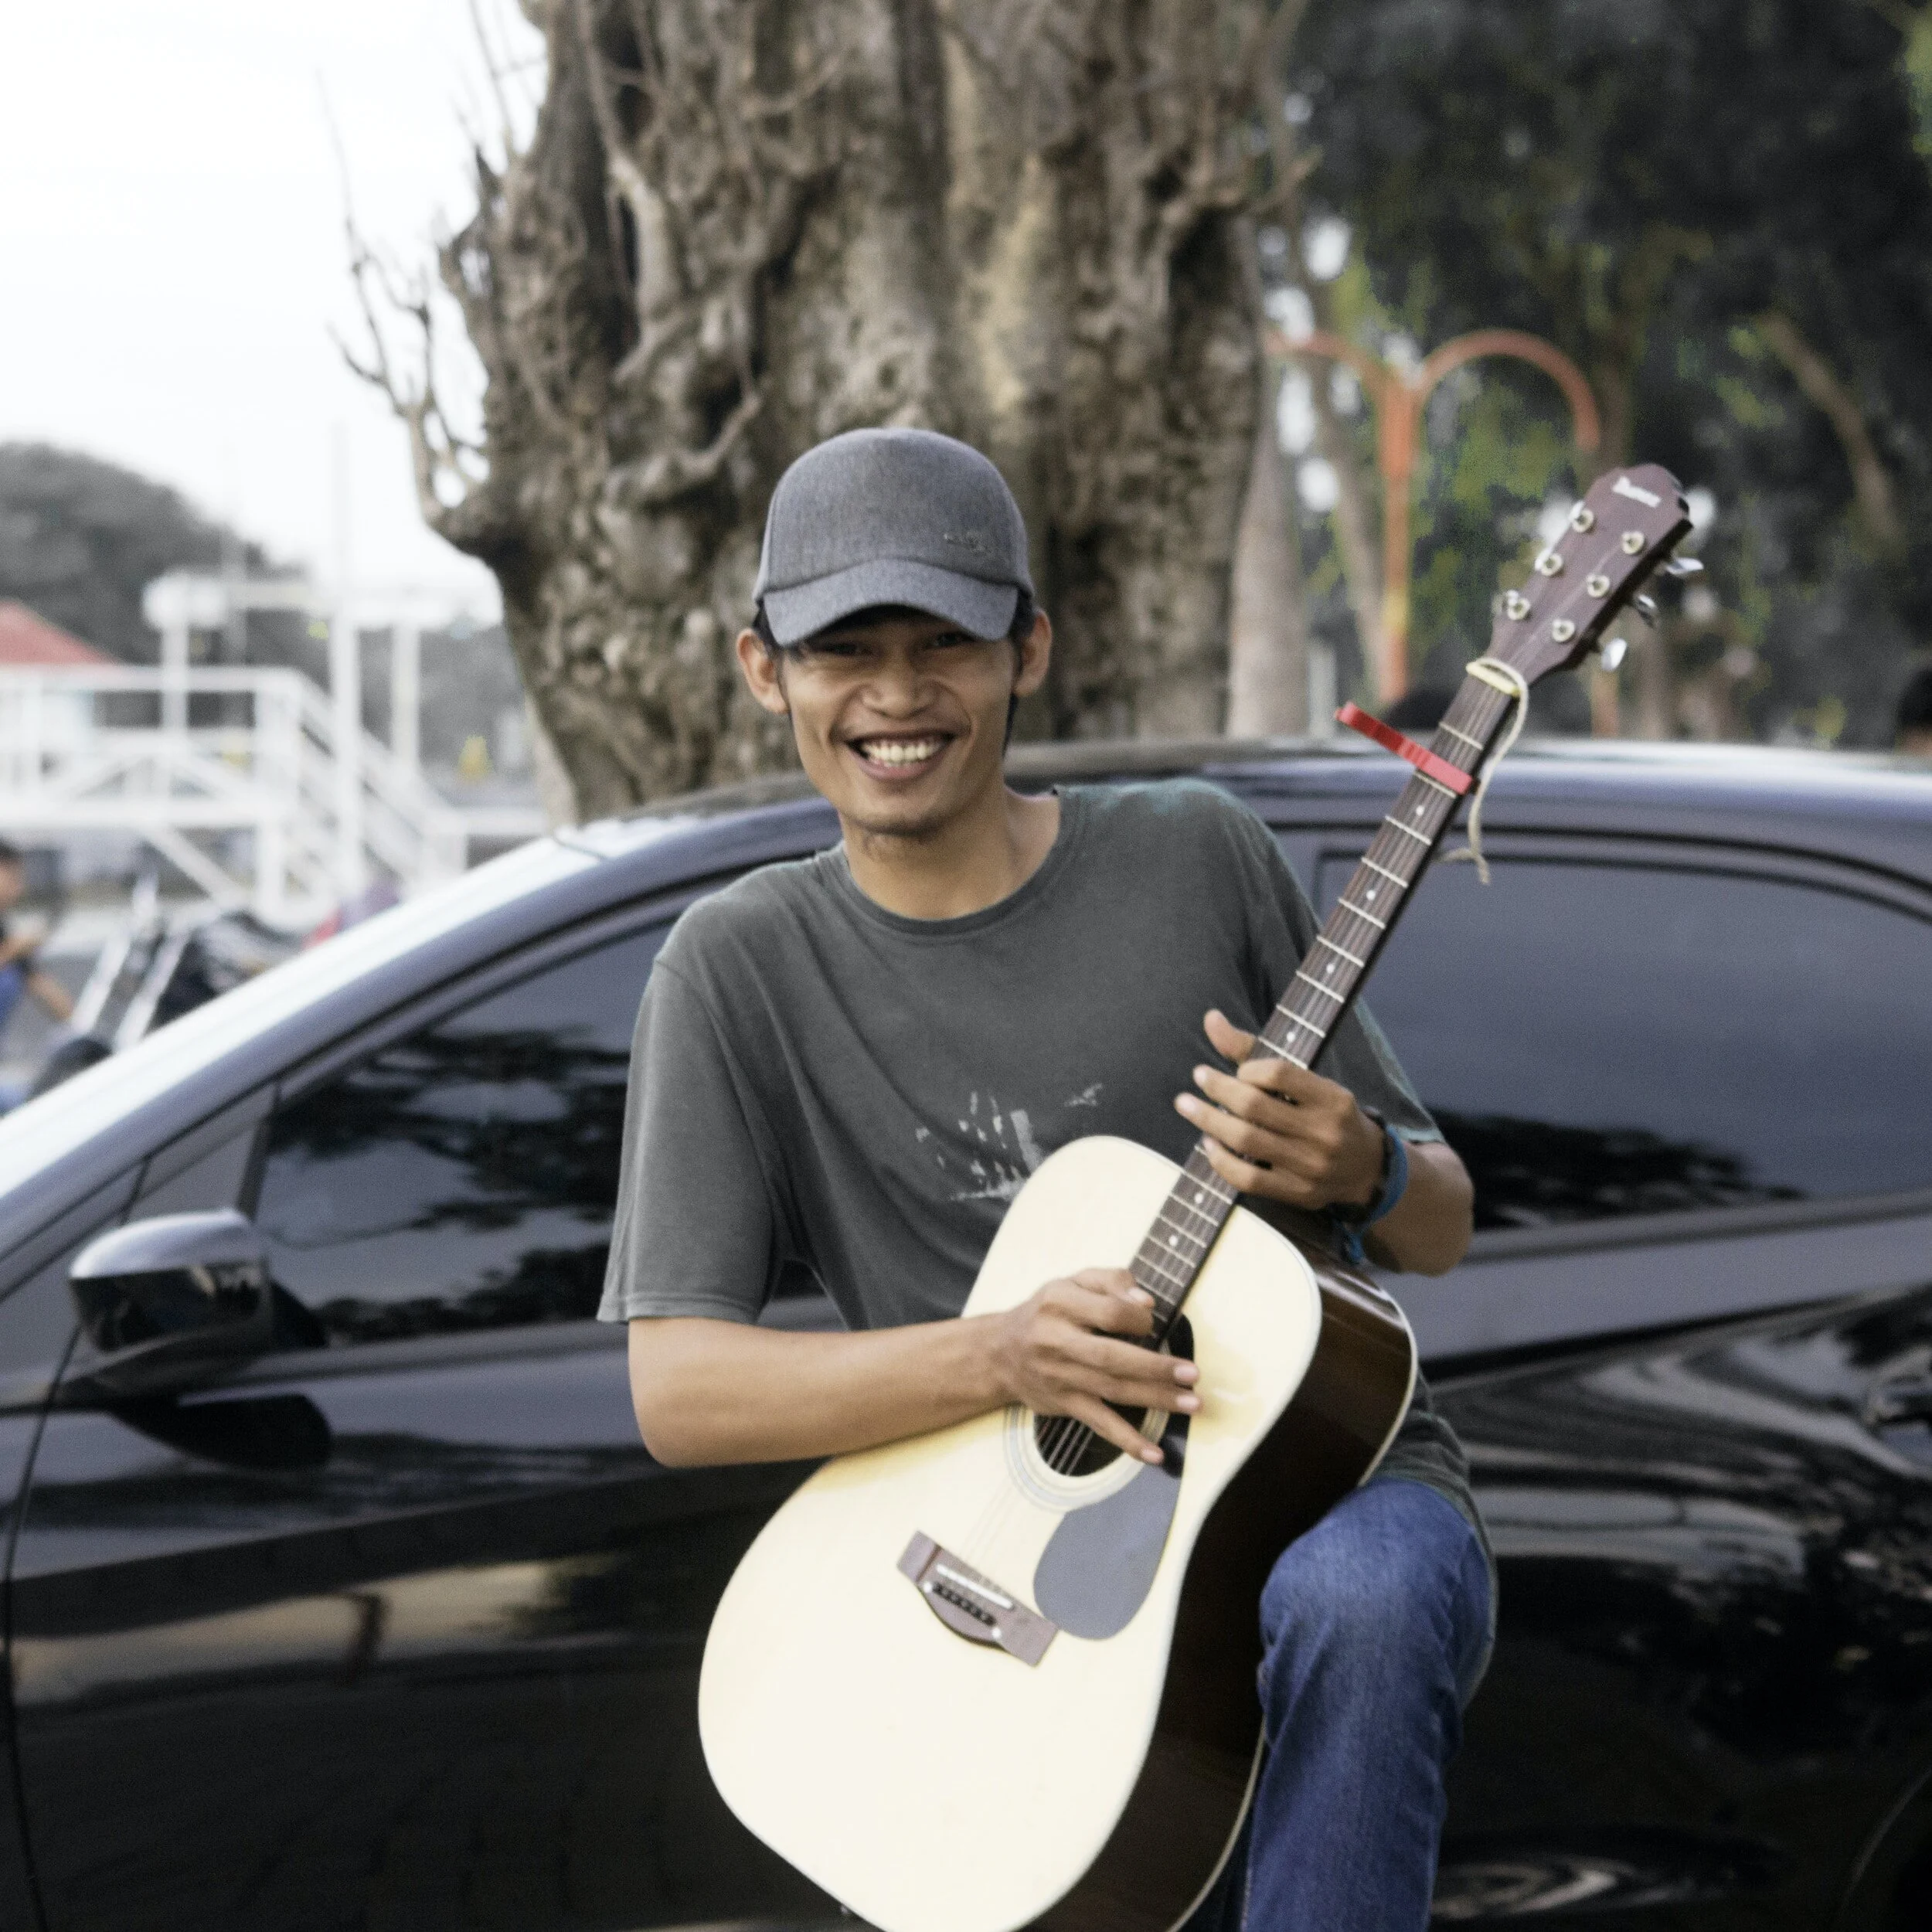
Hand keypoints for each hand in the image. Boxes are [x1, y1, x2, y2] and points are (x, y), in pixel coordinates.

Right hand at [986, 1269, 1199, 1464]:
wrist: (1000, 1352)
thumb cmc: (1048, 1311)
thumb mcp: (1072, 1282)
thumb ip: (1111, 1281)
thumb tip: (1147, 1302)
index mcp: (1060, 1302)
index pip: (1108, 1311)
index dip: (1138, 1318)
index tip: (1152, 1323)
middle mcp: (1056, 1340)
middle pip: (1112, 1356)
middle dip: (1156, 1367)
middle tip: (1192, 1374)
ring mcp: (1060, 1377)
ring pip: (1112, 1390)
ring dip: (1155, 1399)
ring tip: (1191, 1404)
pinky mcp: (1064, 1404)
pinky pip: (1099, 1424)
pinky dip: (1127, 1441)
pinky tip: (1154, 1453)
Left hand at [1174, 1009, 1385, 1212]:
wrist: (1366, 1169)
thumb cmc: (1326, 1115)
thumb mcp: (1308, 1082)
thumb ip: (1255, 1050)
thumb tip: (1210, 1018)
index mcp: (1332, 1098)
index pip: (1280, 1073)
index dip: (1250, 1067)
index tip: (1239, 1070)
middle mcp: (1324, 1132)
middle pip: (1255, 1106)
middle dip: (1218, 1088)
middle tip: (1199, 1075)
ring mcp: (1310, 1166)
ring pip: (1246, 1140)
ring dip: (1208, 1120)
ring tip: (1187, 1105)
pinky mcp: (1296, 1192)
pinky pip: (1248, 1178)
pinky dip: (1220, 1160)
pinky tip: (1208, 1143)